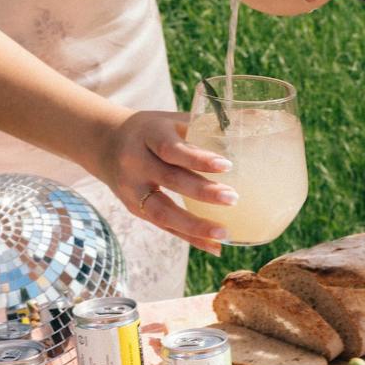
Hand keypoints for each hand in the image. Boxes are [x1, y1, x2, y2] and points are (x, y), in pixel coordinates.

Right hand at [93, 110, 237, 254]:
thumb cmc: (151, 130)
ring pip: (162, 211)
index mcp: (148, 134)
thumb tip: (260, 118)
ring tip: (225, 233)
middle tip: (234, 198)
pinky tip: (214, 246)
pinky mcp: (135, 209)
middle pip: (169, 180)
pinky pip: (164, 226)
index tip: (227, 165)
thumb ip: (206, 123)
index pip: (171, 149)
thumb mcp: (171, 119)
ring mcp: (132, 189)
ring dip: (195, 225)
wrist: (104, 143)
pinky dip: (189, 237)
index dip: (198, 158)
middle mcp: (135, 162)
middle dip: (202, 192)